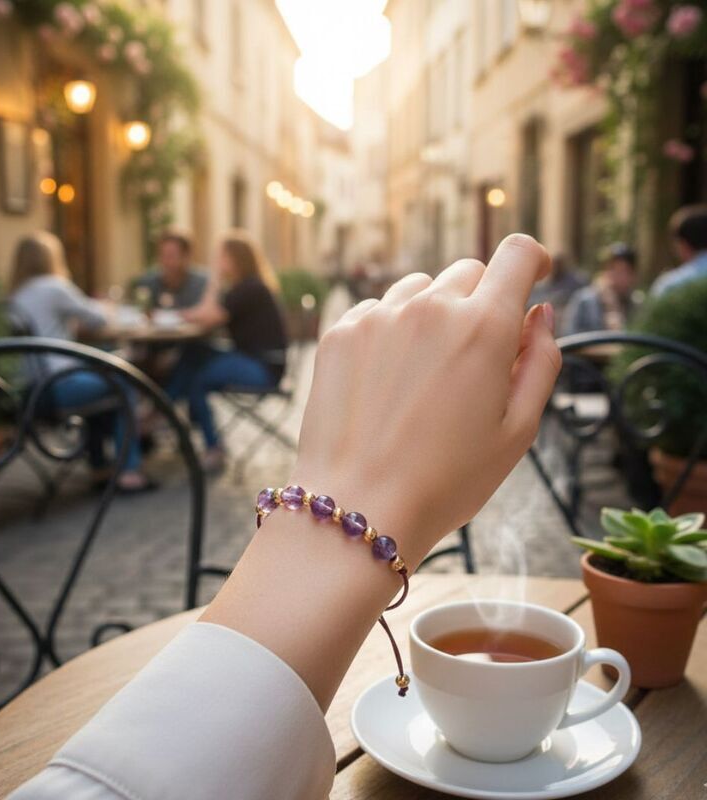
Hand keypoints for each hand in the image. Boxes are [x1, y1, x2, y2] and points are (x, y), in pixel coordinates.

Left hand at [292, 234, 560, 566]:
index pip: (517, 254)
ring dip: (433, 314)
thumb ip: (541, 362)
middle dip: (481, 302)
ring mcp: (378, 317)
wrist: (360, 506)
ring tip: (426, 374)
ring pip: (420, 289)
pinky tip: (388, 380)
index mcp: (483, 327)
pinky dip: (390, 330)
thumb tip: (541, 314)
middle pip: (468, 273)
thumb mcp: (518, 431)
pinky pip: (376, 310)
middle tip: (475, 357)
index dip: (532, 261)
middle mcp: (429, 308)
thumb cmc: (446, 480)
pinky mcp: (340, 334)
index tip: (534, 276)